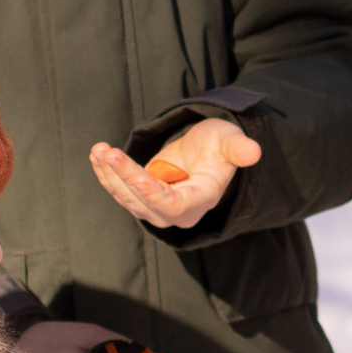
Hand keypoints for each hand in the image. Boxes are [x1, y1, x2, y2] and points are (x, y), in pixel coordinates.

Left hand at [89, 115, 262, 232]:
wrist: (205, 153)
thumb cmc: (220, 146)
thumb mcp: (230, 141)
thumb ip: (239, 148)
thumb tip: (255, 151)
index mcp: (200, 199)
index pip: (173, 205)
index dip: (154, 195)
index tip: (135, 179)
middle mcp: (177, 211)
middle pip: (144, 201)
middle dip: (124, 176)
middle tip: (107, 151)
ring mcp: (156, 207)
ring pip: (127, 197)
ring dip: (109, 174)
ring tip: (99, 149)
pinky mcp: (141, 197)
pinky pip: (119, 189)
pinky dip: (106, 173)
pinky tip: (97, 154)